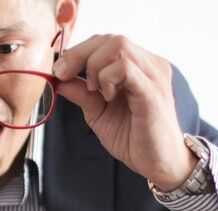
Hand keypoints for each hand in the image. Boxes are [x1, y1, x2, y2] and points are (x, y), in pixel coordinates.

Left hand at [53, 35, 195, 191]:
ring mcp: (154, 76)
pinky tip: (106, 97)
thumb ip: (82, 93)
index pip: (107, 42)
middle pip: (111, 39)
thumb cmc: (133, 138)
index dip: (79, 51)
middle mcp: (150, 65)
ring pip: (119, 46)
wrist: (158, 164)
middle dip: (79, 54)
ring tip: (95, 92)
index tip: (59, 71)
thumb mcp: (98, 113)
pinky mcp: (152, 92)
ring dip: (95, 66)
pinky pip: (126, 68)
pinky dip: (107, 78)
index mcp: (139, 66)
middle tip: (63, 75)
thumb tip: (59, 79)